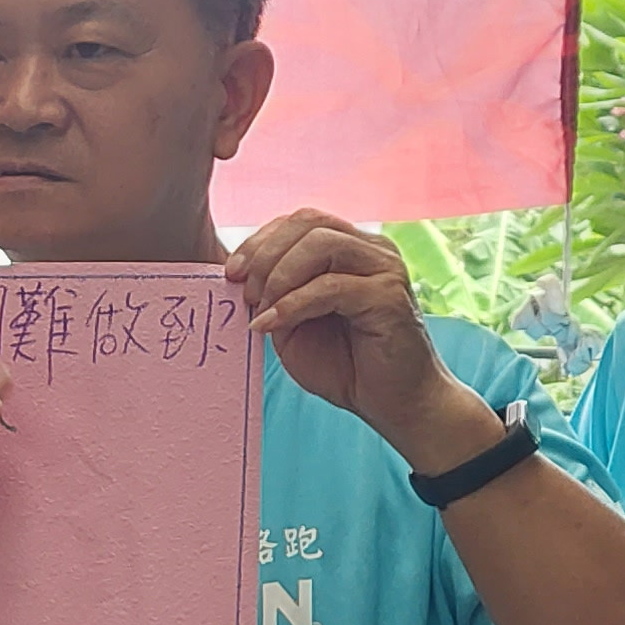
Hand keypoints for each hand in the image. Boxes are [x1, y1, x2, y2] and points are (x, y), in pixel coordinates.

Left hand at [224, 209, 496, 470]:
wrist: (393, 404)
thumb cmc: (346, 365)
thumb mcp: (295, 325)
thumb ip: (275, 295)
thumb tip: (239, 274)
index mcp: (351, 249)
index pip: (300, 221)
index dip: (260, 240)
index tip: (231, 272)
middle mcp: (372, 249)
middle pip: (308, 222)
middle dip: (265, 254)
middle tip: (244, 293)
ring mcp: (384, 268)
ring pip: (320, 244)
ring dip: (278, 276)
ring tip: (261, 310)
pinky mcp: (389, 295)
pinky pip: (330, 286)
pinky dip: (292, 305)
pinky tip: (271, 325)